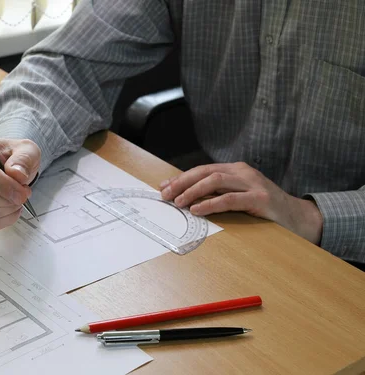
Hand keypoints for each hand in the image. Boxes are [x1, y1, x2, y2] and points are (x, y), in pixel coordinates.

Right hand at [0, 138, 40, 230]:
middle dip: (2, 200)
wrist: (9, 168)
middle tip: (22, 198)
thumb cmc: (14, 157)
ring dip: (2, 212)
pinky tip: (11, 213)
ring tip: (18, 204)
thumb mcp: (27, 150)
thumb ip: (24, 158)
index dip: (2, 184)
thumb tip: (16, 174)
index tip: (22, 193)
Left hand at [160, 162, 322, 243]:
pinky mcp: (260, 199)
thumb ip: (217, 194)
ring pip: (216, 181)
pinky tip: (198, 210)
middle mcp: (243, 172)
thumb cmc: (264, 209)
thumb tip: (186, 198)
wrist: (298, 217)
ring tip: (179, 202)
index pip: (203, 170)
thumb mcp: (238, 197)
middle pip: (206, 172)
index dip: (181, 178)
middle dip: (182, 183)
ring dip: (193, 191)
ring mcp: (253, 184)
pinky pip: (230, 199)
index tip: (164, 187)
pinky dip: (211, 204)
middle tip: (166, 194)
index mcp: (236, 170)